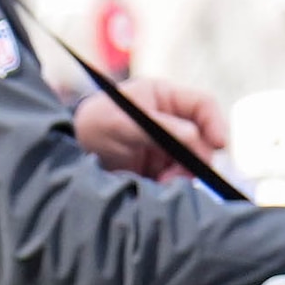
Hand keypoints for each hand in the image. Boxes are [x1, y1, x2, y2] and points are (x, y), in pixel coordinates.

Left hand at [74, 77, 227, 180]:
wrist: (65, 152)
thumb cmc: (91, 126)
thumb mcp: (121, 124)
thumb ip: (157, 128)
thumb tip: (194, 137)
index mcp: (164, 97)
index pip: (202, 106)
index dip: (215, 123)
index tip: (219, 145)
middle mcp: (170, 120)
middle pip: (202, 138)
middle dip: (196, 157)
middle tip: (179, 174)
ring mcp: (165, 144)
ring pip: (192, 160)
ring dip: (184, 174)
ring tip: (162, 182)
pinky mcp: (158, 166)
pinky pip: (177, 176)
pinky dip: (173, 184)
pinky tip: (157, 187)